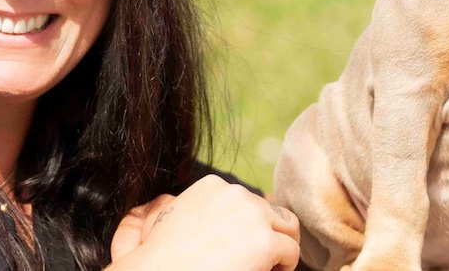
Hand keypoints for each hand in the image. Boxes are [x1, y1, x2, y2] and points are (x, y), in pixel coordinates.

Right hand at [108, 175, 300, 270]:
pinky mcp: (264, 242)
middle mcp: (235, 193)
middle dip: (269, 235)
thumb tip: (174, 202)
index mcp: (212, 185)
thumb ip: (178, 205)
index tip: (237, 249)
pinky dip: (283, 269)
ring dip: (282, 249)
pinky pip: (291, 253)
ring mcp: (252, 215)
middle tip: (257, 261)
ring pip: (288, 228)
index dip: (249, 227)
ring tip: (266, 269)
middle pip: (272, 212)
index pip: (249, 202)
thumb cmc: (157, 259)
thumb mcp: (162, 218)